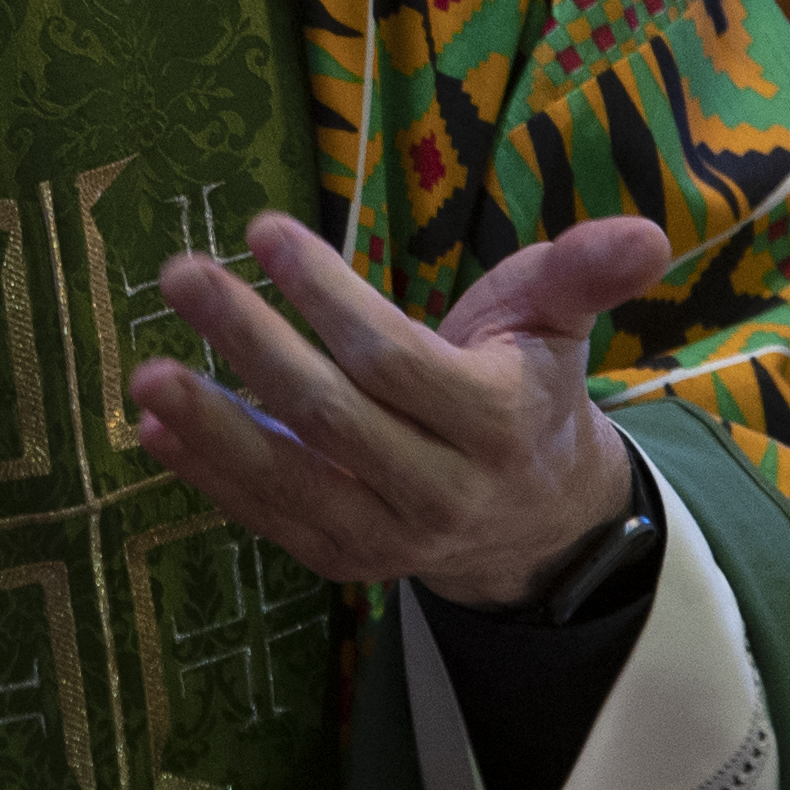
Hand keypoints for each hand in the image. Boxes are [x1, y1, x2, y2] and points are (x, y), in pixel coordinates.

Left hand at [129, 213, 674, 606]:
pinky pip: (266, 520)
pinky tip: (152, 430)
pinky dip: (207, 476)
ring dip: (210, 427)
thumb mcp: (556, 326)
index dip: (328, 297)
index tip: (264, 230)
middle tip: (181, 275)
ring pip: (290, 481)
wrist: (534, 526)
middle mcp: (442, 490)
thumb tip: (646, 232)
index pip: (396, 359)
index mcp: (497, 424)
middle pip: (333, 416)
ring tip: (142, 371)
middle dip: (251, 343)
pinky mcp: (342, 560)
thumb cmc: (527, 395)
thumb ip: (582, 275)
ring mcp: (387, 536)